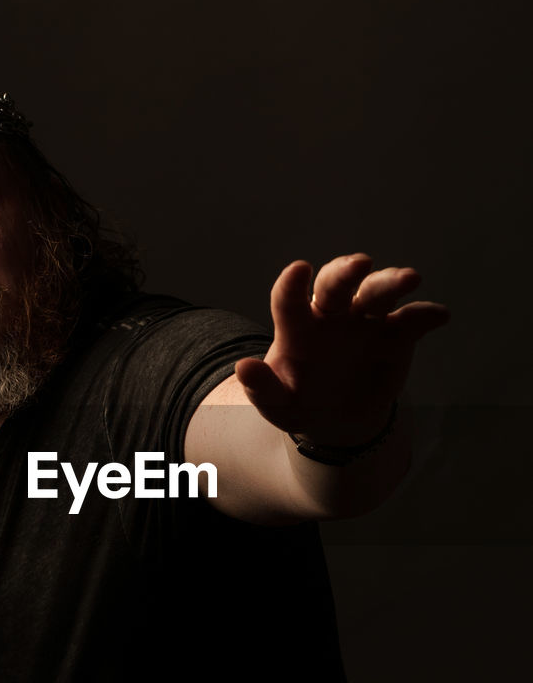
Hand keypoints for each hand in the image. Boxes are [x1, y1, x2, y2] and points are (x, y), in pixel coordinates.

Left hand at [235, 253, 448, 445]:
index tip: (299, 269)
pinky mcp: (397, 336)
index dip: (293, 284)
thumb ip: (261, 389)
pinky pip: (412, 321)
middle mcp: (332, 314)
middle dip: (347, 271)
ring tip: (410, 278)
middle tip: (360, 263)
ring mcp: (366, 321)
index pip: (290, 298)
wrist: (337, 419)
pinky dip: (425, 316)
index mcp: (297, 326)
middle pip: (338, 284)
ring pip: (378, 293)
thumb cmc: (300, 402)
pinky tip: (438, 315)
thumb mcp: (278, 404)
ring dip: (392, 283)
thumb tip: (243, 368)